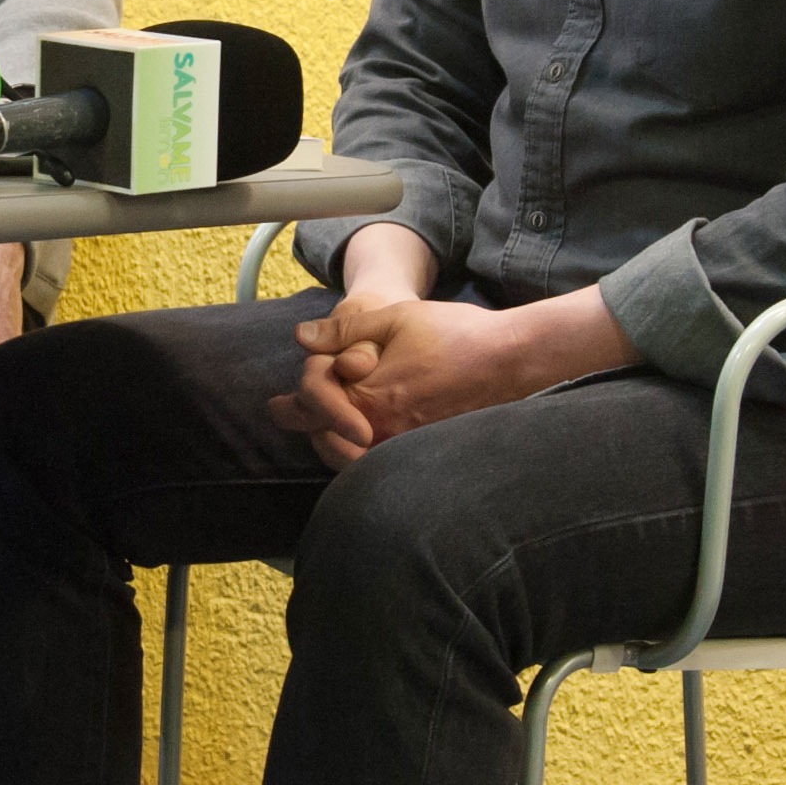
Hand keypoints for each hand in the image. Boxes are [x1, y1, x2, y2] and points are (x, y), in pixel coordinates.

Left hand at [267, 284, 632, 471]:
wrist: (510, 361)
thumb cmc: (455, 334)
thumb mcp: (395, 318)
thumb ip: (343, 330)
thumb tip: (300, 338)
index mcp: (368, 395)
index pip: (310, 407)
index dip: (289, 406)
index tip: (275, 406)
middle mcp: (382, 429)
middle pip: (323, 439)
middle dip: (305, 426)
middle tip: (287, 416)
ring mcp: (404, 445)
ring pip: (348, 460)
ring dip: (328, 446)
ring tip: (317, 434)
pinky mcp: (423, 452)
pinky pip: (378, 466)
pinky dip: (358, 459)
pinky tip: (358, 446)